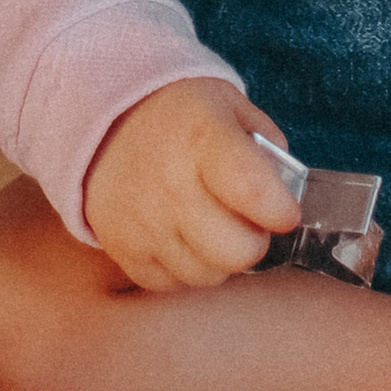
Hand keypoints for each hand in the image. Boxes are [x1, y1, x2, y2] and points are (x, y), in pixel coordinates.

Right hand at [82, 78, 304, 293]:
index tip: (284, 210)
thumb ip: (267, 146)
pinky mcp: (122, 250)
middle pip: (236, 251)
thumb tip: (286, 192)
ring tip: (210, 226)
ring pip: (208, 275)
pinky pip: (172, 284)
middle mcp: (170, 184)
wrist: (105, 122)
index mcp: (203, 139)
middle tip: (246, 221)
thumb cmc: (180, 115)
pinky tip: (181, 236)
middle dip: (254, 240)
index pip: (254, 191)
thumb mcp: (230, 106)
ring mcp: (144, 223)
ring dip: (219, 258)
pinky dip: (184, 267)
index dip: (280, 210)